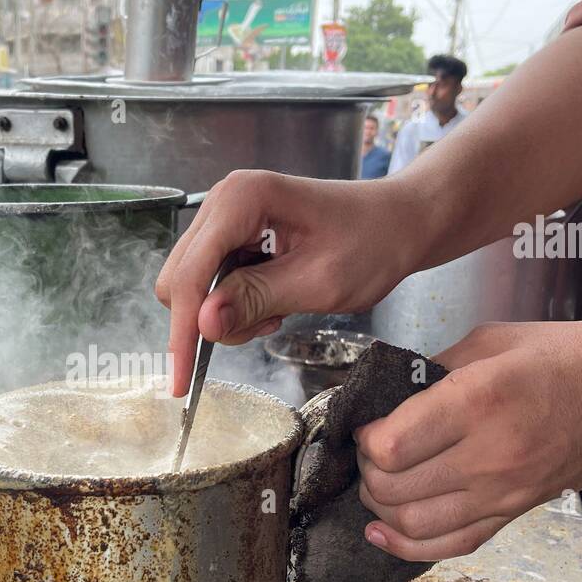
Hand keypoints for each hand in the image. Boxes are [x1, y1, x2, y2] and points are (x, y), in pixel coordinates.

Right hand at [154, 170, 423, 395]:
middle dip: (210, 319)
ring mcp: (226, 216)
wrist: (401, 221)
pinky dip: (235, 303)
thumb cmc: (373, 242)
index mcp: (242, 199)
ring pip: (192, 284)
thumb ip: (258, 299)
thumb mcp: (320, 282)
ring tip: (277, 314)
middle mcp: (223, 200)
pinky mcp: (233, 232)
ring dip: (226, 313)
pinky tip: (274, 303)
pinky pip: (212, 279)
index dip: (182, 331)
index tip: (180, 382)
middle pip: (180, 278)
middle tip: (265, 328)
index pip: (192, 274)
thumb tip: (203, 323)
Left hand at [356, 321, 581, 560]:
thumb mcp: (495, 339)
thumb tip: (386, 396)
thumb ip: (435, 368)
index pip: (392, 444)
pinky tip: (381, 532)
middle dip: (365, 471)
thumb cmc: (570, 359)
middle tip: (369, 451)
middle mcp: (490, 454)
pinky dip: (406, 545)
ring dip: (380, 506)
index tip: (366, 424)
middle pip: (394, 487)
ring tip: (380, 481)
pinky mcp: (514, 513)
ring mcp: (504, 492)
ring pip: (413, 523)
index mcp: (480, 400)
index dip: (364, 438)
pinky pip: (450, 545)